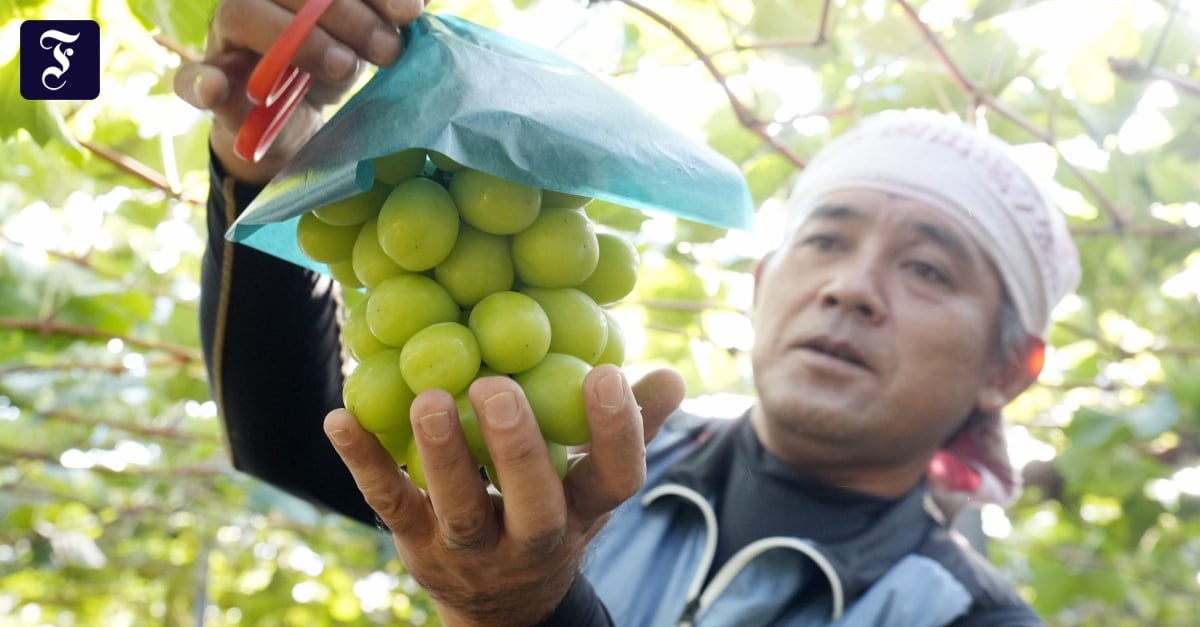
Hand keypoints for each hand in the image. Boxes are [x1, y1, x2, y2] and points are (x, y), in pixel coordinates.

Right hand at [173, 0, 424, 183]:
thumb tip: (414, 10)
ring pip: (242, 14)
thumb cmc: (324, 70)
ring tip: (343, 68)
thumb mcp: (356, 44)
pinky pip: (189, 78)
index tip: (411, 12)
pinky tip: (216, 90)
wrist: (287, 127)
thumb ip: (378, 25)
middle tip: (388, 51)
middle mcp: (256, 2)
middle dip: (347, 14)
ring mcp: (226, 40)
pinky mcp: (209, 85)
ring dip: (298, 41)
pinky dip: (200, 82)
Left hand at [324, 364, 686, 625]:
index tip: (606, 373)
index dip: (617, 433)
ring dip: (442, 455)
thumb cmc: (557, 515)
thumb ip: (631, 429)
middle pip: (533, 504)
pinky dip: (364, 462)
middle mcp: (533, 538)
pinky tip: (340, 418)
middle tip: (498, 387)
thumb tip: (675, 377)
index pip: (617, 480)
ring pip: (459, 509)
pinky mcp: (417, 543)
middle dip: (517, 450)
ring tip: (428, 399)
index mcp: (584, 511)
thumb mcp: (596, 485)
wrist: (502, 606)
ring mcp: (471, 548)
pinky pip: (391, 504)